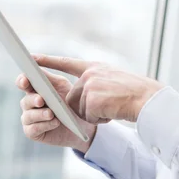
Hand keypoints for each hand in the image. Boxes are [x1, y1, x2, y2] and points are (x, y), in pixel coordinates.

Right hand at [16, 68, 107, 153]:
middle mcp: (29, 104)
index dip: (22, 81)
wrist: (81, 123)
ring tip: (51, 113)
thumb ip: (48, 77)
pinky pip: (33, 129)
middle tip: (41, 100)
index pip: (23, 83)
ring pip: (28, 115)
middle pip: (25, 100)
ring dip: (40, 114)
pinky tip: (55, 122)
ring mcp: (30, 119)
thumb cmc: (70, 101)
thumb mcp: (61, 85)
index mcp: (35, 89)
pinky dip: (44, 125)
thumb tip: (35, 62)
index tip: (25, 80)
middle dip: (33, 100)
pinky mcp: (33, 132)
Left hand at [32, 54, 163, 123]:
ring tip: (112, 106)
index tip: (31, 59)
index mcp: (94, 66)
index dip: (48, 61)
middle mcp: (89, 73)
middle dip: (86, 106)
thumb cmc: (135, 92)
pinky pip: (87, 117)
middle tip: (108, 104)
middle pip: (73, 97)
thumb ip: (95, 81)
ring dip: (94, 113)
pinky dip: (99, 119)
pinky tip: (112, 111)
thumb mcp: (114, 79)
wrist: (147, 99)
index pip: (66, 63)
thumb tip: (81, 95)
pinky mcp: (91, 99)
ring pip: (79, 109)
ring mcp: (89, 86)